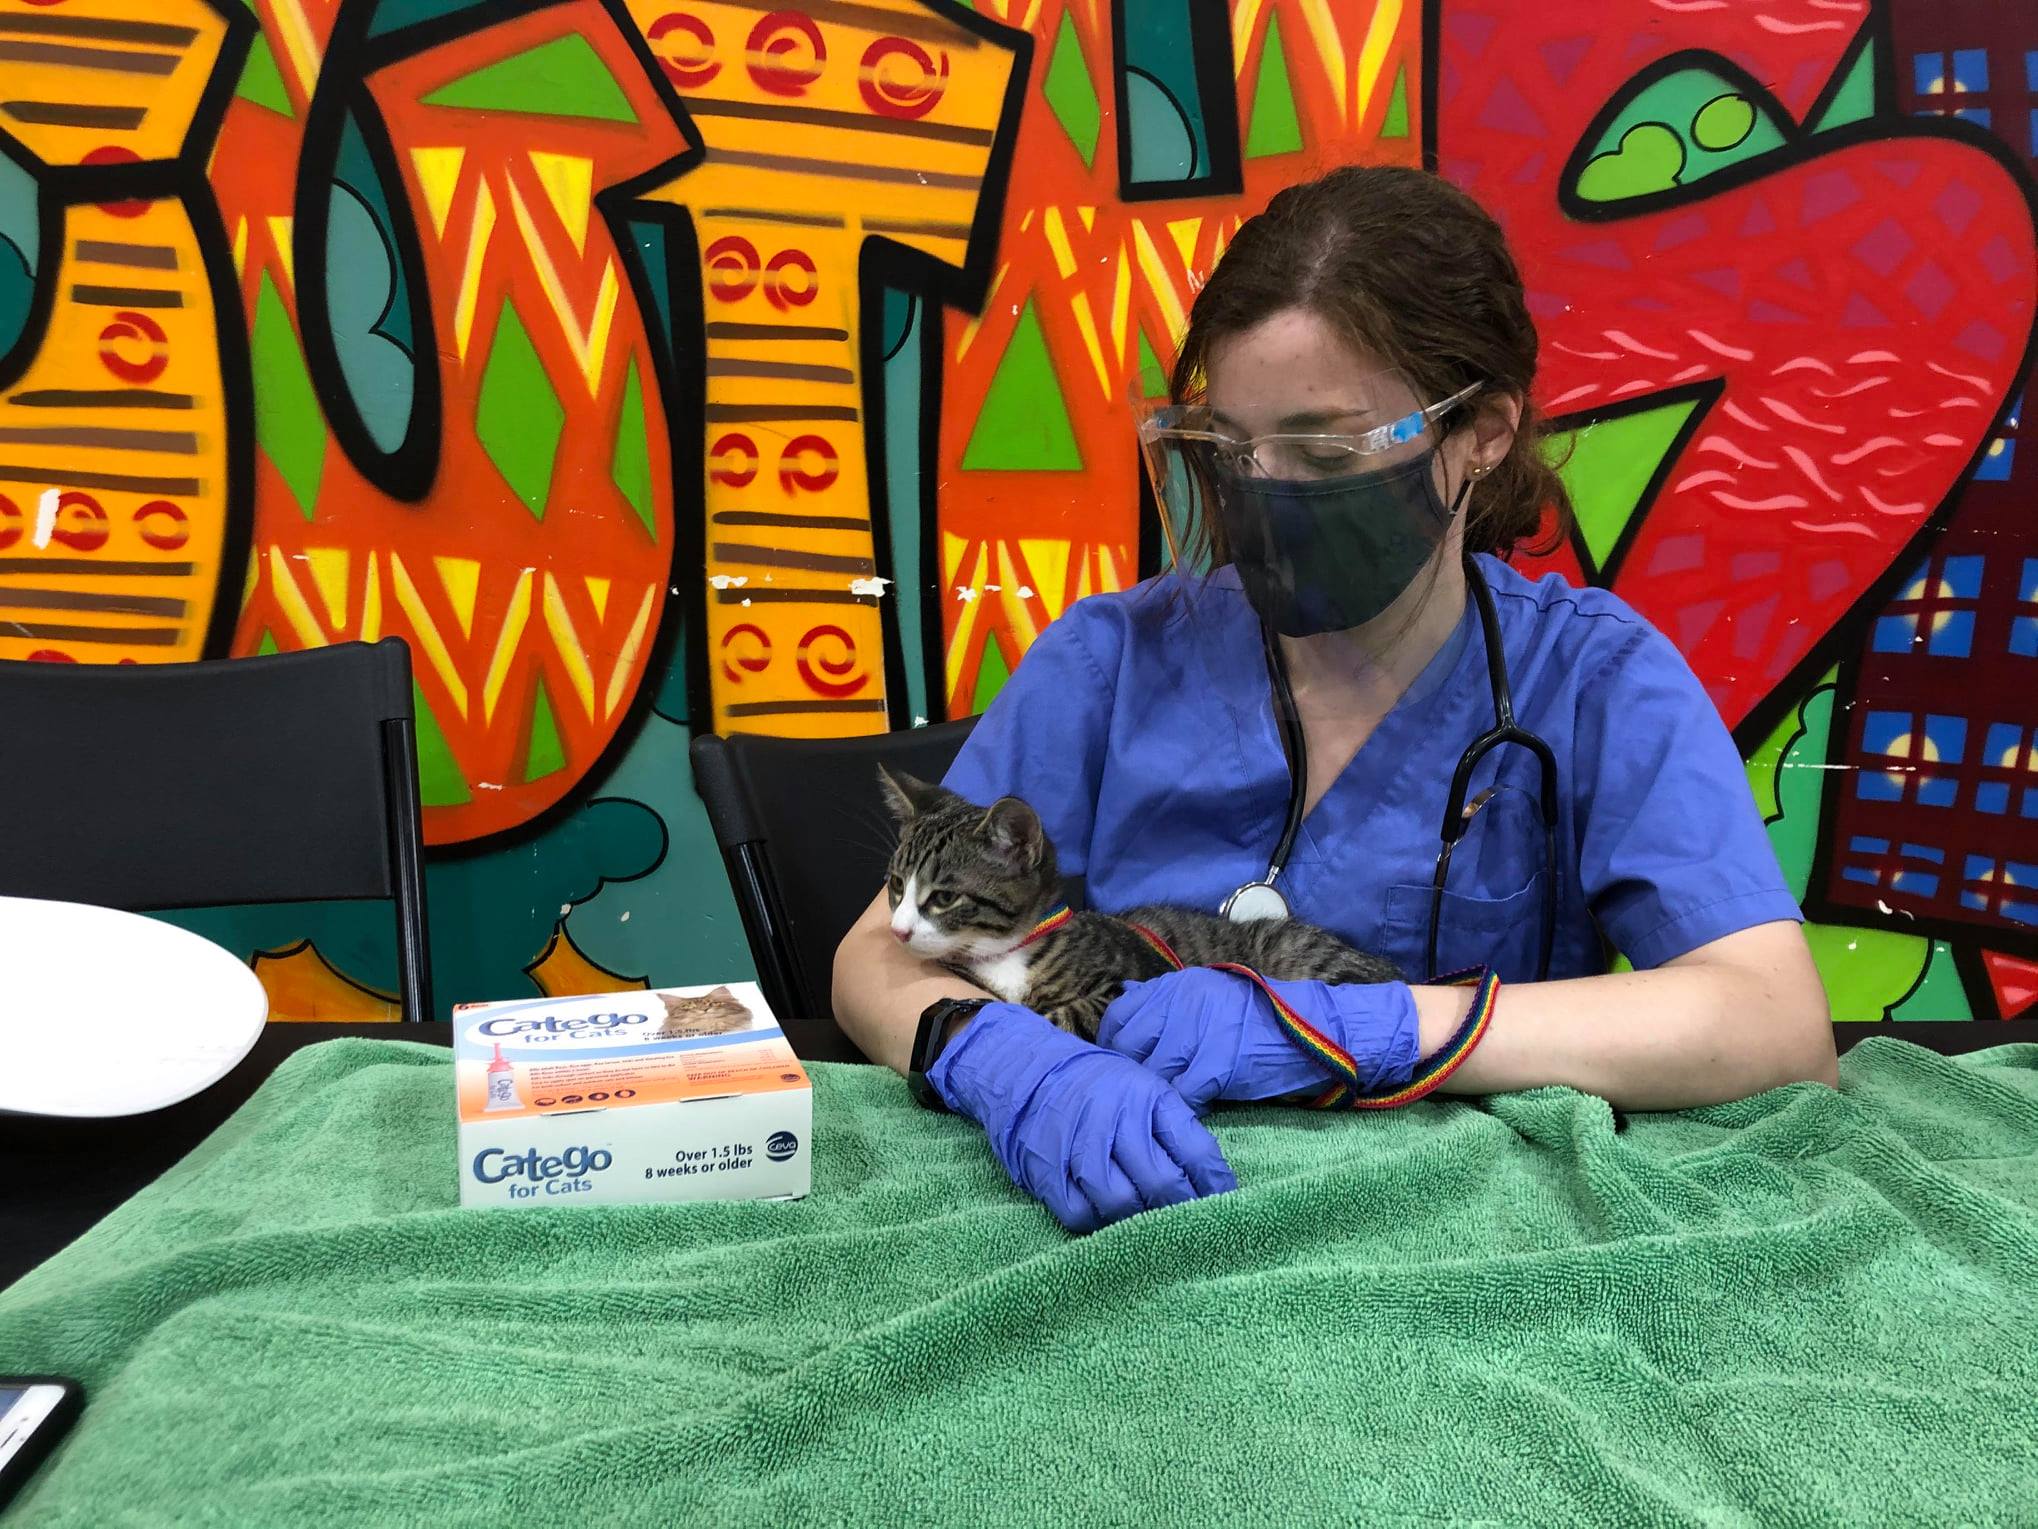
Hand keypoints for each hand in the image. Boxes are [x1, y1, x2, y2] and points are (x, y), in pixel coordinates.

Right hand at [929, 1003, 1234, 1232]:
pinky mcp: (1047, 1169)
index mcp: (1148, 1096)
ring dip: (1138, 1220)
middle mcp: (1116, 1118)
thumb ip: (1172, 1126)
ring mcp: (1079, 1144)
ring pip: (1121, 1202)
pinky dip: (1097, 1222)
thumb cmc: (1097, 1085)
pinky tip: (1106, 1216)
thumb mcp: (1142, 1087)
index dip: (1216, 1184)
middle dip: (1180, 1209)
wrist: (1026, 1070)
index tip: (1226, 1203)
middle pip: (1161, 1181)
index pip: (1195, 1149)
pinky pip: (1080, 1213)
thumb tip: (1211, 1180)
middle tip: (1188, 1224)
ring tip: (1147, 1222)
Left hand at [1095, 966, 1419, 1111]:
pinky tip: (1191, 1113)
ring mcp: (1199, 1032)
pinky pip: (1181, 1095)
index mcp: (1176, 986)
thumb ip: (1166, 999)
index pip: (1119, 1016)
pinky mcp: (1218, 1063)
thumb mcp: (1208, 994)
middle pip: (1128, 1048)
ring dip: (1155, 1097)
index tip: (1122, 1070)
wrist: (1317, 1031)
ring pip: (1152, 1076)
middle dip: (1129, 1077)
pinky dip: (1182, 1109)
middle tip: (1138, 1097)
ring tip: (1161, 1110)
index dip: (1115, 1047)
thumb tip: (1124, 992)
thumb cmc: (1259, 1020)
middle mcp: (1181, 1003)